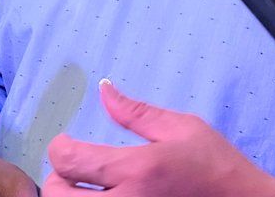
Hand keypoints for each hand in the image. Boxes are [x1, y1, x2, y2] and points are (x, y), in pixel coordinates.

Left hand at [42, 81, 274, 196]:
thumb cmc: (216, 166)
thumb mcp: (181, 128)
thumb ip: (136, 112)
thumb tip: (104, 89)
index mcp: (137, 169)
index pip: (69, 160)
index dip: (59, 148)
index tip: (67, 143)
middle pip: (58, 196)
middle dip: (58, 180)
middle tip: (73, 172)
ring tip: (88, 190)